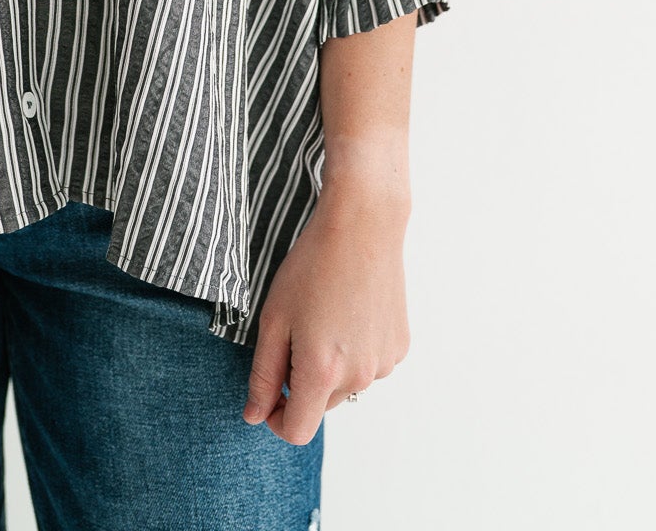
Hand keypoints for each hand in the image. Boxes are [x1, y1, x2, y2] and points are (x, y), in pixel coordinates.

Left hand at [241, 179, 411, 444]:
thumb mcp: (274, 318)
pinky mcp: (399, 347)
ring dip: (331, 366)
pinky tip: (350, 311)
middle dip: (303, 382)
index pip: (297, 431)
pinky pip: (369, 365)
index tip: (270, 394)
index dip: (276, 418)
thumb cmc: (312, 266)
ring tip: (326, 315)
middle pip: (320, 405)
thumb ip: (263, 374)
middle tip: (296, 332)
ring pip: (346, 385)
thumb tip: (255, 415)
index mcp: (321, 372)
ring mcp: (383, 363)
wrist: (363, 225)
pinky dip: (355, 351)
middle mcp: (358, 376)